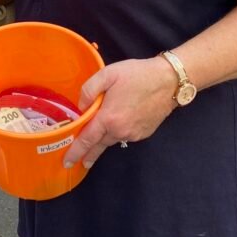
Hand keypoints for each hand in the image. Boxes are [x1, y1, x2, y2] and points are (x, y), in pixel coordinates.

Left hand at [62, 56, 176, 169]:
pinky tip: (116, 125)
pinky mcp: (143, 134)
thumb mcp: (108, 74)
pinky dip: (116, 133)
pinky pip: (124, 136)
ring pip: (111, 140)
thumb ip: (89, 90)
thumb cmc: (137, 75)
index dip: (75, 151)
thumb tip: (80, 107)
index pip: (87, 139)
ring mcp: (133, 134)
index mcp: (109, 118)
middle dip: (86, 154)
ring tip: (93, 143)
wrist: (169, 81)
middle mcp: (120, 131)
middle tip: (75, 162)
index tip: (66, 162)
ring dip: (102, 142)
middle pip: (98, 145)